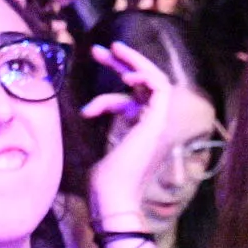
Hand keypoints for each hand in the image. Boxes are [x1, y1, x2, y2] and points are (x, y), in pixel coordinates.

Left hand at [84, 41, 179, 227]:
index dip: (108, 93)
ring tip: (112, 49)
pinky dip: (146, 76)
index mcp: (140, 132)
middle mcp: (152, 125)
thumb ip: (101, 128)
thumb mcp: (98, 144)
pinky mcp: (158, 122)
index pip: (131, 102)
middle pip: (143, 85)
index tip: (86, 100)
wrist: (113, 198)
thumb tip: (87, 109)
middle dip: (121, 64)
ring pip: (155, 80)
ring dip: (134, 62)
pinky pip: (161, 88)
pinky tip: (127, 75)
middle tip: (99, 50)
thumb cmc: (103, 181)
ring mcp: (157, 124)